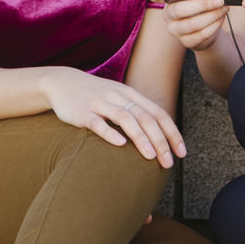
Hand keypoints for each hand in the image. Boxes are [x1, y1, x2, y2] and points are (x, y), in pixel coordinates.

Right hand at [41, 67, 186, 167]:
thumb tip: (158, 136)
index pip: (158, 112)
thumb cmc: (95, 95)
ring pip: (124, 118)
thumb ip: (136, 112)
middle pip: (145, 117)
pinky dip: (109, 132)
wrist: (62, 82)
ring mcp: (100, 102)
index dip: (171, 132)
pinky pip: (97, 122)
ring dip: (140, 137)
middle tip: (168, 162)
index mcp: (130, 94)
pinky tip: (119, 144)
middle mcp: (118, 96)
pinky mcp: (82, 111)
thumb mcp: (118, 98)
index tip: (181, 152)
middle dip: (160, 140)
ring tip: (150, 156)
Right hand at [148, 0, 228, 51]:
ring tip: (224, 7)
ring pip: (191, 24)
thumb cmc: (202, 3)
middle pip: (178, 10)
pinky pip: (200, 35)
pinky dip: (213, 26)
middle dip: (201, 4)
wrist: (206, 28)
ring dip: (211, 15)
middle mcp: (168, 15)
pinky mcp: (186, 42)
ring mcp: (175, 30)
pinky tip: (222, 18)